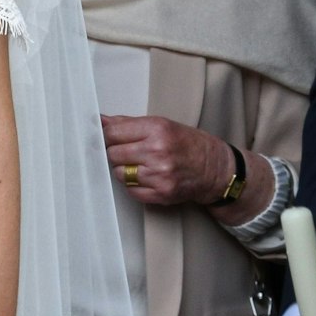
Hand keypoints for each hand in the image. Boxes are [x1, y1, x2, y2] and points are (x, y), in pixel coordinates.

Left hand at [102, 115, 234, 207]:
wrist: (215, 168)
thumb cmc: (188, 144)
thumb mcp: (162, 124)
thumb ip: (128, 123)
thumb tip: (101, 121)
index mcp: (157, 129)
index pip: (112, 133)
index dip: (107, 136)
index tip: (110, 138)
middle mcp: (158, 152)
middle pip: (113, 154)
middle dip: (116, 153)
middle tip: (128, 152)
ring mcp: (159, 175)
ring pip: (120, 174)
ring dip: (125, 170)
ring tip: (140, 165)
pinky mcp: (161, 193)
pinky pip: (131, 191)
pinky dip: (134, 185)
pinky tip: (147, 178)